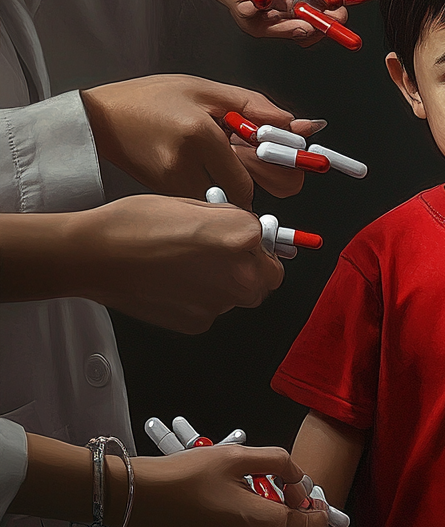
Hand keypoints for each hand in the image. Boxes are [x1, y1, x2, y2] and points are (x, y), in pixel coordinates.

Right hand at [70, 195, 282, 332]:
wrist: (96, 256)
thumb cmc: (135, 225)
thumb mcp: (193, 204)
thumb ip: (229, 220)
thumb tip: (245, 228)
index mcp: (241, 237)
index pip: (267, 241)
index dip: (250, 239)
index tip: (237, 238)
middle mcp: (239, 274)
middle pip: (266, 277)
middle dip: (251, 267)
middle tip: (221, 256)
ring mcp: (220, 303)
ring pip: (240, 296)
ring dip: (227, 284)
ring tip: (190, 268)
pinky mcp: (199, 323)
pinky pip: (213, 310)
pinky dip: (201, 300)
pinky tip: (175, 284)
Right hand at [81, 75, 322, 204]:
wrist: (98, 118)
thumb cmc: (152, 98)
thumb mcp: (205, 89)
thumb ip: (255, 106)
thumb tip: (298, 126)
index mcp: (199, 134)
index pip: (248, 178)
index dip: (270, 174)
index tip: (284, 168)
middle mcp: (184, 166)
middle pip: (240, 199)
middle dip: (257, 185)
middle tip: (256, 165)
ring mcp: (169, 186)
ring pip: (222, 204)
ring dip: (233, 188)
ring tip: (222, 160)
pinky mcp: (162, 196)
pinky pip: (202, 203)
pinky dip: (213, 191)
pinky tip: (203, 168)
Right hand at [125, 445, 330, 526]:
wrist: (141, 500)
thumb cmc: (187, 477)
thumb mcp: (241, 456)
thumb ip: (281, 464)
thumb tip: (298, 476)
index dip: (317, 508)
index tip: (307, 493)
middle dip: (290, 513)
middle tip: (273, 487)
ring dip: (268, 524)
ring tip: (246, 494)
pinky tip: (228, 511)